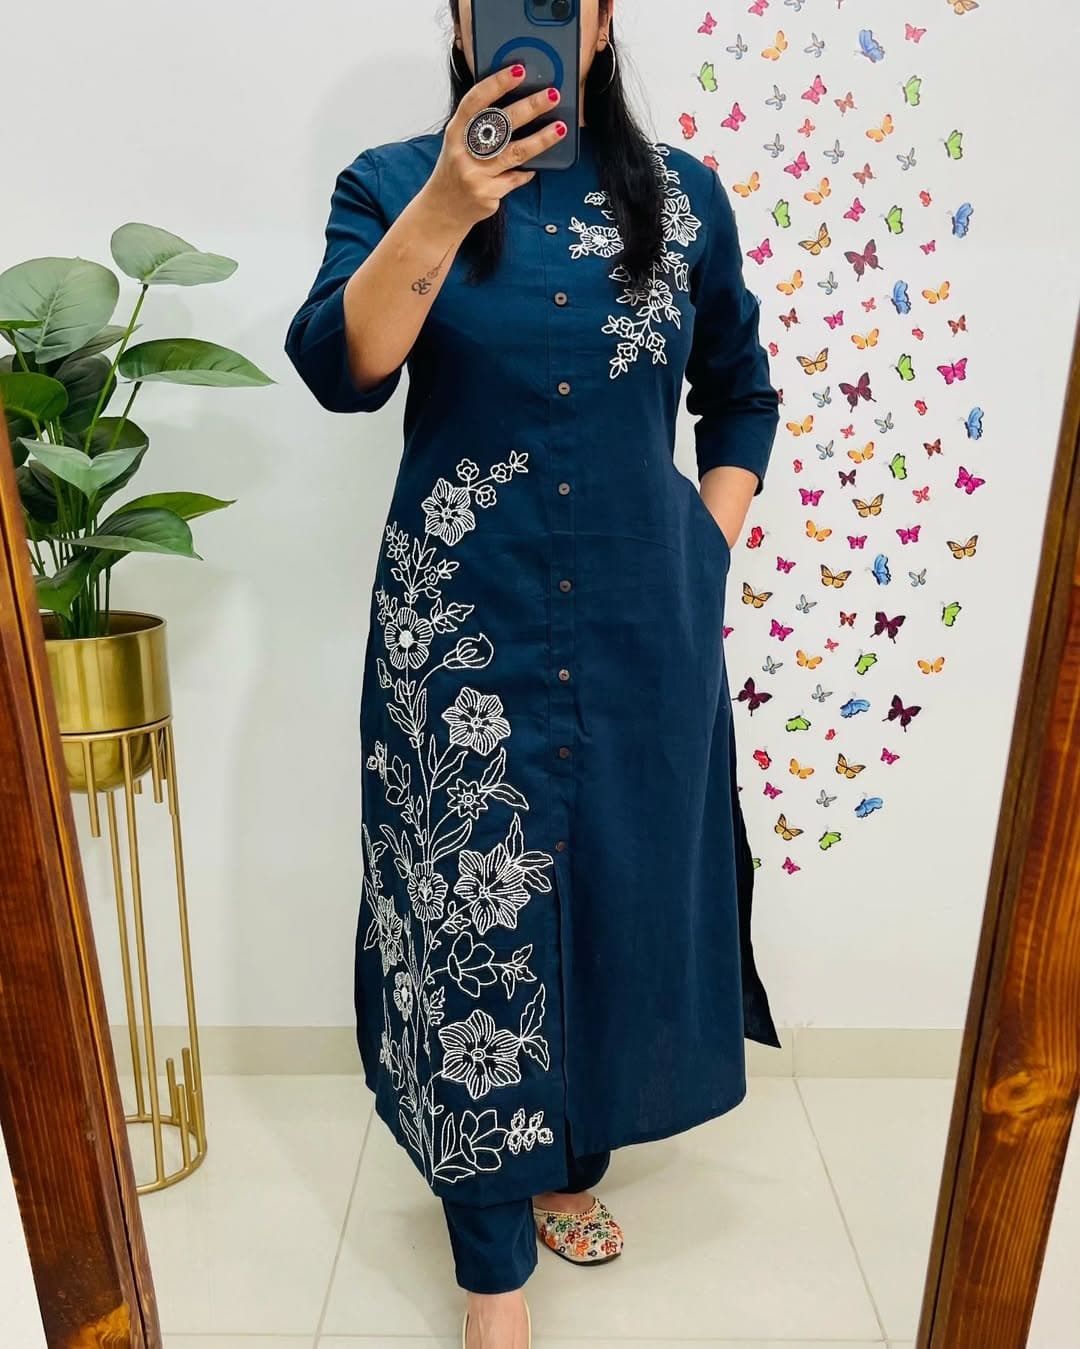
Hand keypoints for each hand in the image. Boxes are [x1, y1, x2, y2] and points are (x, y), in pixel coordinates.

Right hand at [422, 64, 565, 231]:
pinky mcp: (487, 194)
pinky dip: (526, 172)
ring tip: (561, 128)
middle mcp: (462, 152)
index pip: (476, 101)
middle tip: (552, 94)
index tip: (519, 70)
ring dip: (541, 139)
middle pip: (501, 124)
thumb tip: (517, 101)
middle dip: (530, 107)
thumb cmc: (457, 168)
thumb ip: (479, 125)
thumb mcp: (459, 142)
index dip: (497, 83)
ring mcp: (475, 175)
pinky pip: (515, 179)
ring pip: (515, 153)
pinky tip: (534, 167)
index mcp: (455, 131)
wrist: (443, 208)